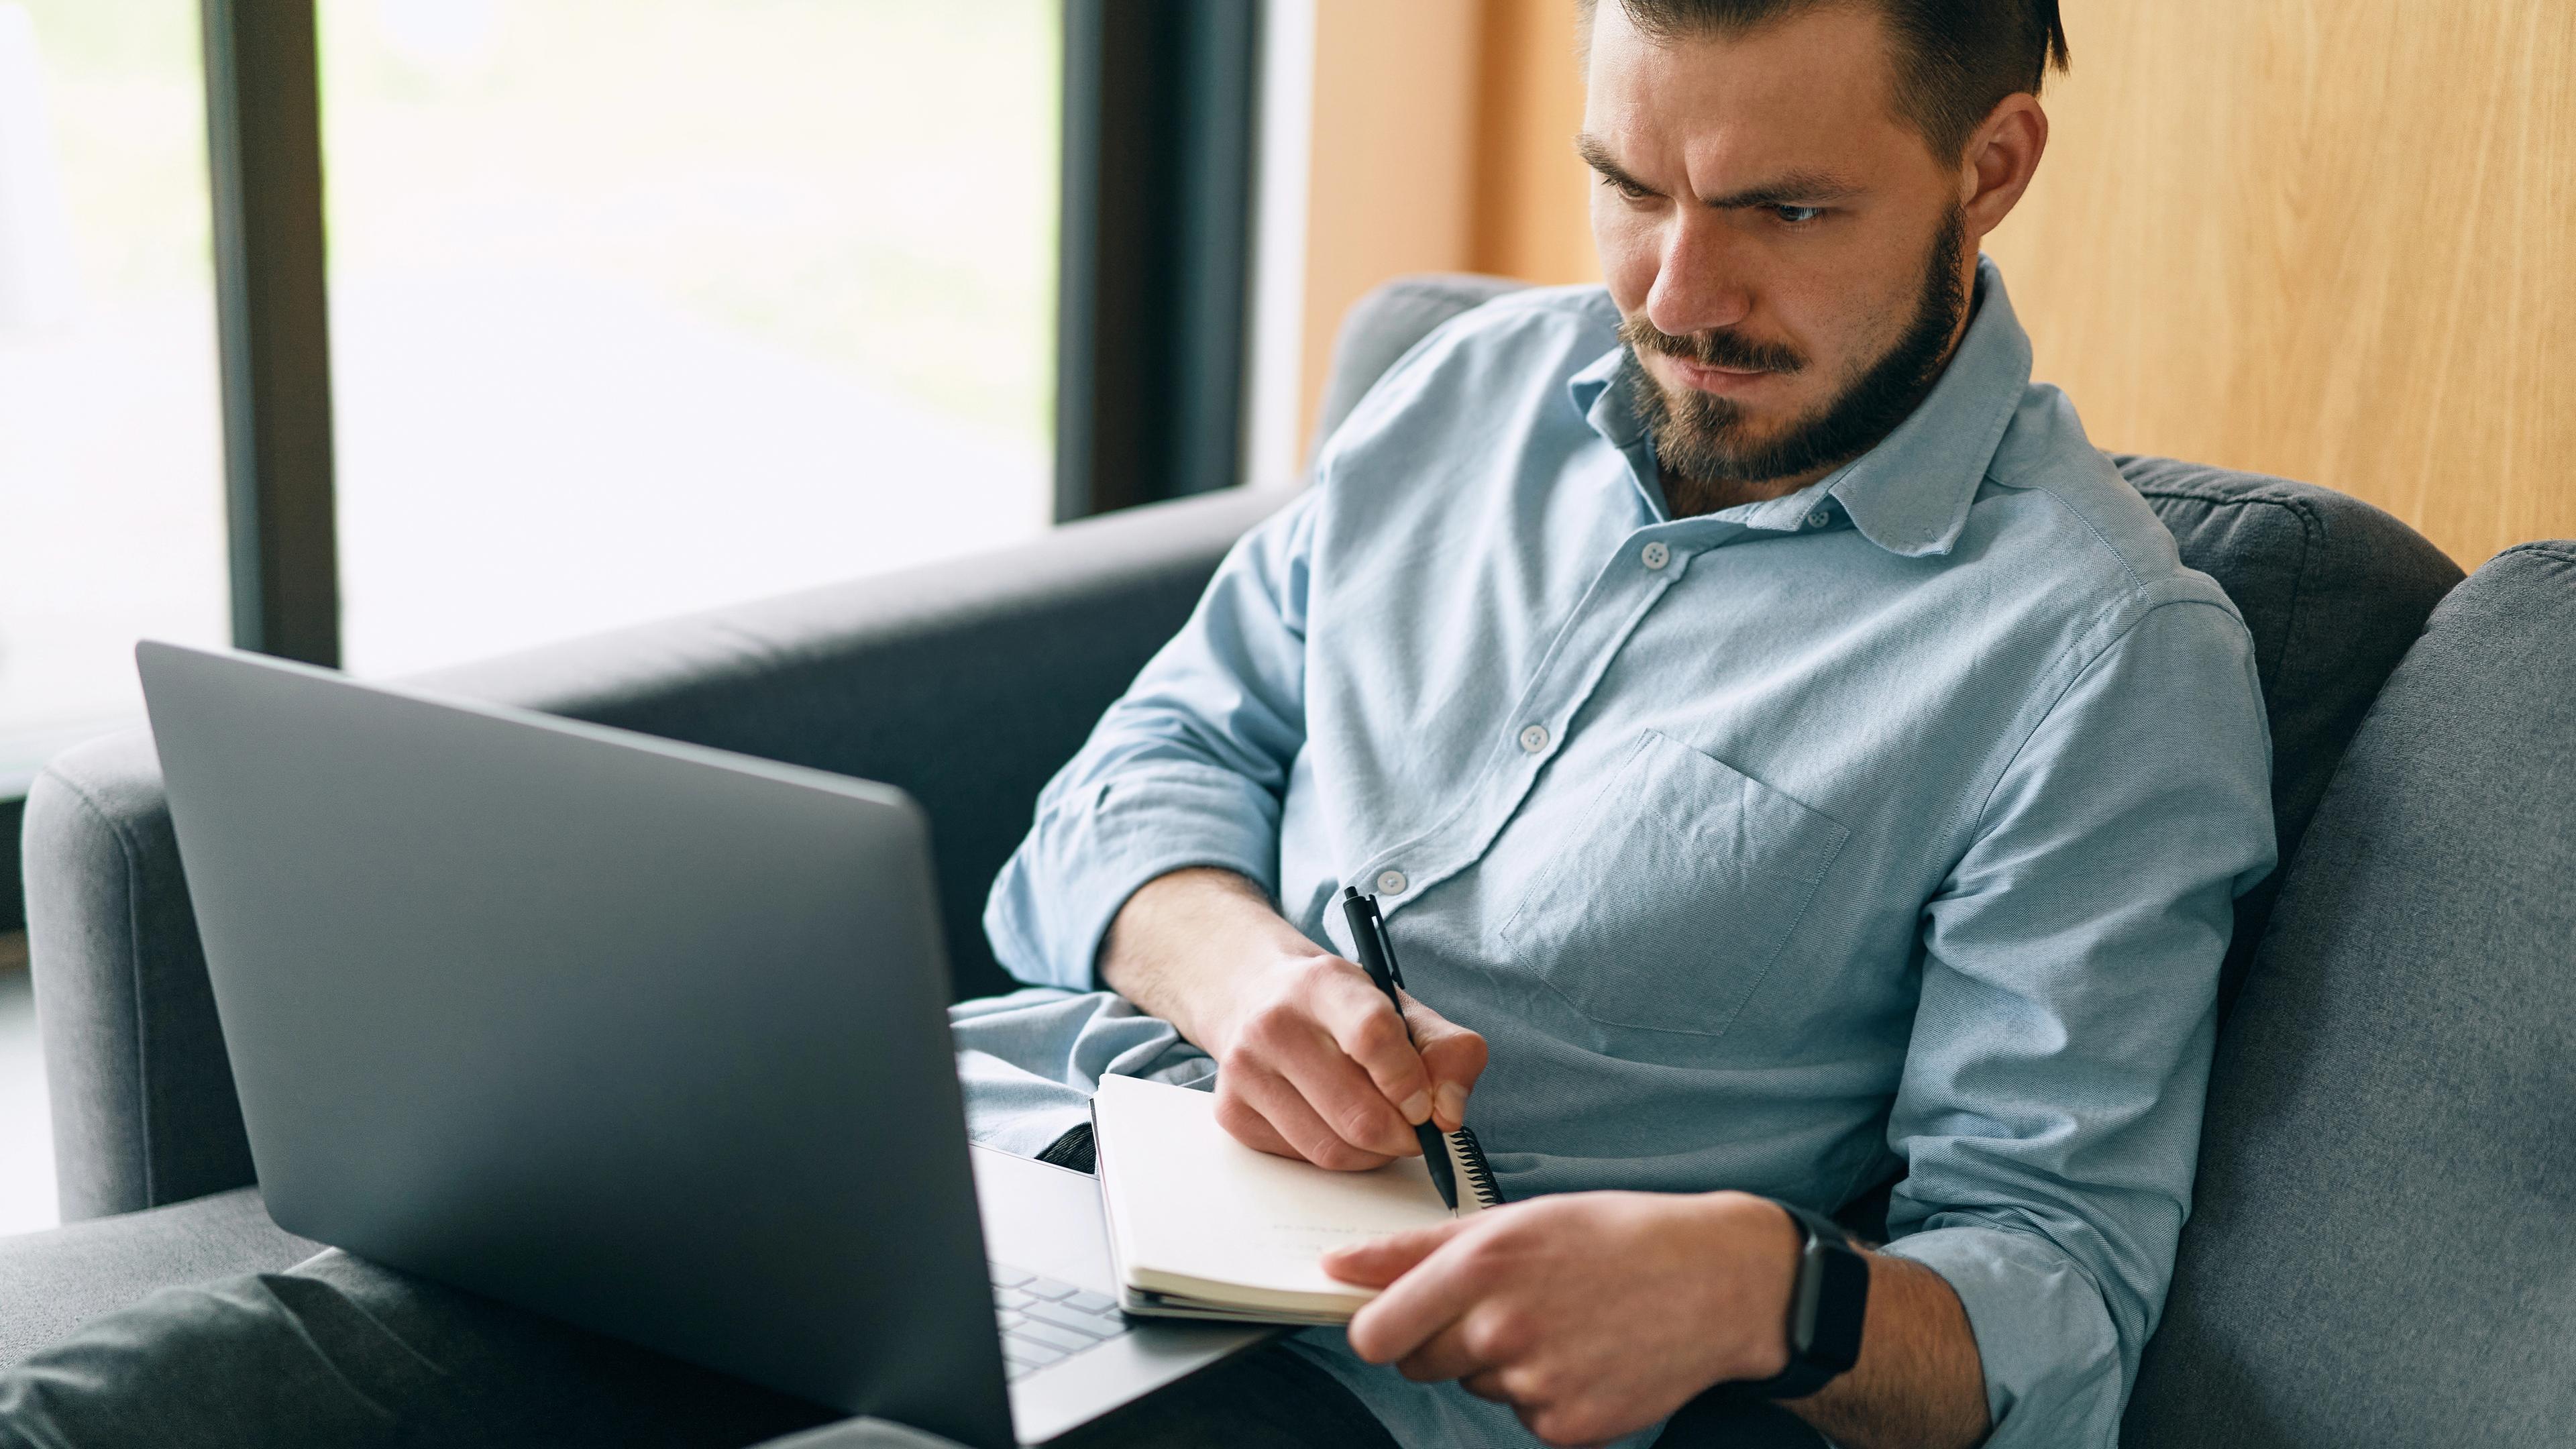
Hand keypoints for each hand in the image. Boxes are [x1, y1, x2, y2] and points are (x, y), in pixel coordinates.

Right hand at [1202, 951, 1488, 1169]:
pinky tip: (1339, 1126)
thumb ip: (1448, 1052)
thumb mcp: (1400, 1008)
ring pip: (1331, 1148)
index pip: (1372, 1036)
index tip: (1425, 1104)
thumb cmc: (1338, 1008)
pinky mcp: (1232, 1112)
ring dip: (1373, 1153)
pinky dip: (1338, 1156)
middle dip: (1401, 1135)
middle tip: (1414, 1129)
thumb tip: (1448, 1114)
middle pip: (1356, 1113)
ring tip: (1382, 1129)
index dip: (1409, 1081)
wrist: (1254, 994)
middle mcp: (1274, 1024)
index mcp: (1323, 985)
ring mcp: (1245, 1071)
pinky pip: (1304, 1160)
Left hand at [1324, 1190, 1800, 1446]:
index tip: (1395, 1320)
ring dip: (1502, 1362)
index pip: (1376, 1334)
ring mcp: (1535, 1385)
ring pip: (1476, 1386)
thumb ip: (1415, 1248)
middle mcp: (1502, 1329)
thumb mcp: (1514, 1220)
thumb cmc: (1612, 1238)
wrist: (1717, 1281)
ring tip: (1563, 1321)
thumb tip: (1336, 1266)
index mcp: (1480, 1267)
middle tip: (1508, 1305)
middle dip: (1445, 1340)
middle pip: (1418, 1364)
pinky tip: (1586, 1355)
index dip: (1380, 1329)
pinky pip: (1522, 1416)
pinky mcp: (1567, 1428)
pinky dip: (1545, 1393)